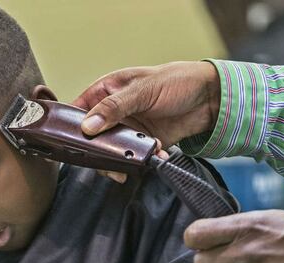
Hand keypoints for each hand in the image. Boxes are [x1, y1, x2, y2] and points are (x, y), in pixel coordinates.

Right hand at [72, 61, 220, 147]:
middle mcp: (114, 112)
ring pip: (111, 151)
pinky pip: (133, 158)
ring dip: (120, 159)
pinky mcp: (143, 143)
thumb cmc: (177, 81)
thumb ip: (114, 108)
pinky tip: (155, 154)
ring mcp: (128, 129)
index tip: (75, 141)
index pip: (79, 110)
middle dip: (97, 150)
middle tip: (106, 159)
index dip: (73, 126)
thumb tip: (88, 126)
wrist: (210, 99)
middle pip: (92, 137)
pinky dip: (141, 161)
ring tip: (133, 160)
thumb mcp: (142, 90)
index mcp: (107, 91)